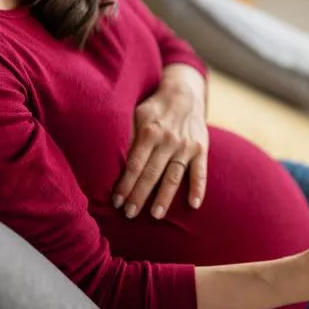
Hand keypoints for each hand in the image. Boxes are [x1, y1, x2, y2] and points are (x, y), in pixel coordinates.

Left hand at [115, 66, 207, 219]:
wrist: (184, 93)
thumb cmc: (154, 109)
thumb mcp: (136, 114)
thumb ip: (127, 136)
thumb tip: (107, 159)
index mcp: (149, 132)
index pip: (134, 164)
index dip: (125, 184)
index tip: (116, 202)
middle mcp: (168, 140)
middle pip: (151, 173)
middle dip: (139, 195)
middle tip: (129, 214)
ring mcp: (186, 145)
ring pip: (174, 176)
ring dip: (164, 197)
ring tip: (156, 215)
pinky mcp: (201, 148)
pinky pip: (200, 171)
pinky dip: (198, 188)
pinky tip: (193, 204)